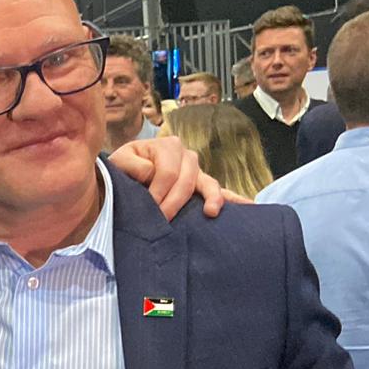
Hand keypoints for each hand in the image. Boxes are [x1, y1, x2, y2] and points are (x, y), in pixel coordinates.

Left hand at [107, 136, 228, 218]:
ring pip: (208, 184)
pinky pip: (220, 192)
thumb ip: (131, 165)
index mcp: (167, 146)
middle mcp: (186, 156)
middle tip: (162, 221)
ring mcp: (197, 171)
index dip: (158, 193)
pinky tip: (249, 206)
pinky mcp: (202, 186)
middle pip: (187, 181)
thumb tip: (150, 173)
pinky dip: (234, 199)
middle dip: (174, 203)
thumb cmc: (123, 169)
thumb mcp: (120, 162)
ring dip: (210, 199)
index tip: (148, 209)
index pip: (168, 172)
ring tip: (210, 212)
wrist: (125, 176)